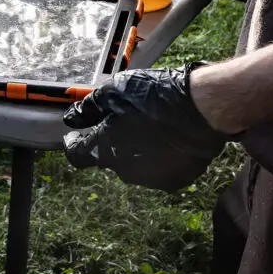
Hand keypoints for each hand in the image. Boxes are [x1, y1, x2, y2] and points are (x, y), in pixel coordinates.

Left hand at [63, 65, 228, 191]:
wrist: (200, 110)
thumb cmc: (153, 96)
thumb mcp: (112, 92)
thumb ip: (89, 108)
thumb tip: (72, 119)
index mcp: (106, 150)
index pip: (77, 156)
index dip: (73, 144)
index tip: (74, 136)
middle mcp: (125, 172)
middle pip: (109, 158)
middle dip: (111, 141)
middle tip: (123, 119)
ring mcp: (151, 180)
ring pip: (134, 165)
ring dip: (135, 149)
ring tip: (150, 125)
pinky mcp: (175, 181)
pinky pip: (159, 169)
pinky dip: (158, 156)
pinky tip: (168, 137)